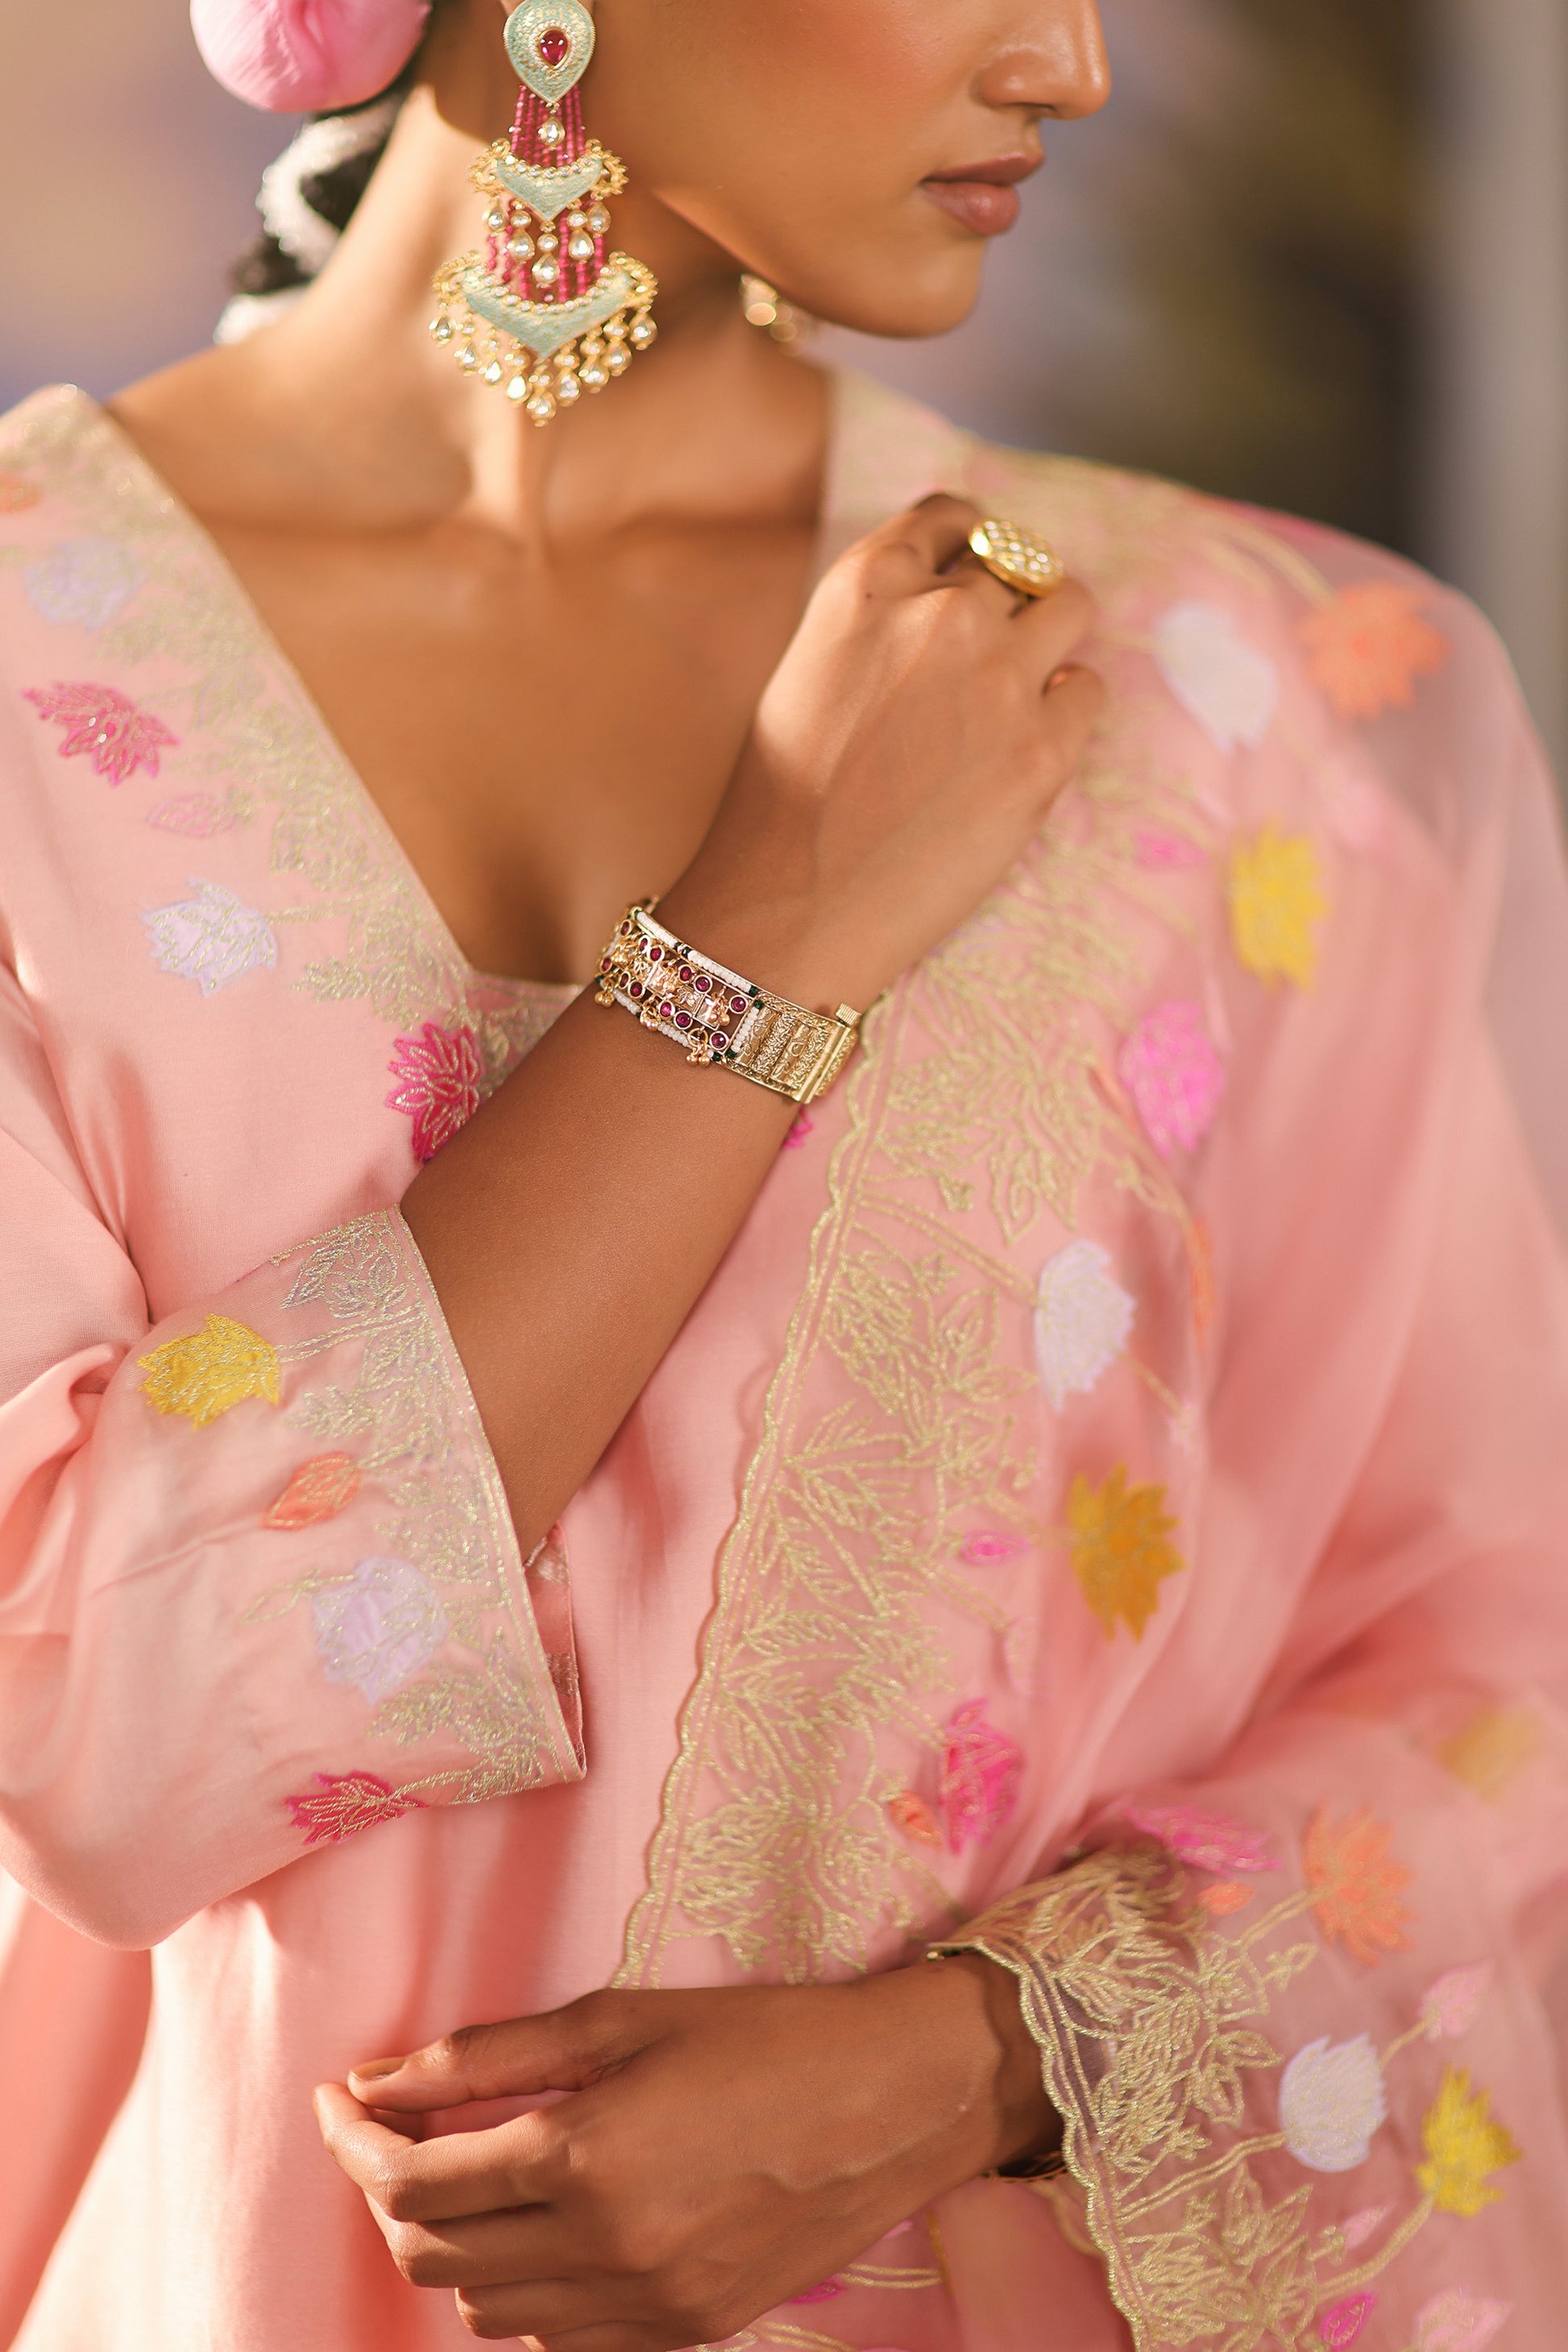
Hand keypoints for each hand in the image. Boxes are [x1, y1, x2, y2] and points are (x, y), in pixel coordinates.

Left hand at [315, 1956, 1058, 2348]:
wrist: (892, 2102)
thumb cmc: (758, 2035)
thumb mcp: (616, 2018)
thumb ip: (485, 2057)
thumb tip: (374, 2081)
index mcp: (581, 2159)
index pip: (414, 2180)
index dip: (355, 2140)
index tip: (338, 2098)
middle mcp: (603, 2252)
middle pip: (433, 2253)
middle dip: (388, 2190)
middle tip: (391, 2127)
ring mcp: (645, 2310)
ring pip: (486, 2307)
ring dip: (452, 2242)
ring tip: (467, 2170)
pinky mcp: (682, 2338)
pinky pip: (556, 2337)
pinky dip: (522, 2287)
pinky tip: (542, 2224)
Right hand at [661, 492, 1103, 1014]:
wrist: (791, 909)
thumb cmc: (784, 806)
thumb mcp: (810, 671)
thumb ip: (880, 624)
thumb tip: (949, 604)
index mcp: (866, 585)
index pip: (952, 517)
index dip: (971, 544)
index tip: (975, 571)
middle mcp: (940, 614)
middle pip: (1018, 563)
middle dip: (1008, 606)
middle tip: (987, 665)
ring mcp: (999, 679)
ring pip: (1070, 607)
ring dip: (1052, 640)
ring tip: (1018, 695)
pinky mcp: (1042, 750)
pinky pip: (1087, 690)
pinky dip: (1066, 710)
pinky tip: (1022, 750)